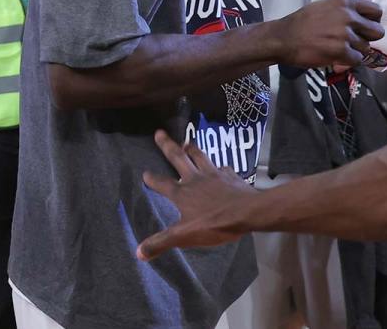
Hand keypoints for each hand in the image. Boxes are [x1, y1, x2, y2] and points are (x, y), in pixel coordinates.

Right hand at [137, 130, 256, 260]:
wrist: (248, 213)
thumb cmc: (215, 224)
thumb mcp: (184, 236)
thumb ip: (161, 242)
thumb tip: (138, 253)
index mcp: (182, 193)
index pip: (162, 183)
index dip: (152, 179)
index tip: (145, 173)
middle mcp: (194, 179)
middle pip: (178, 158)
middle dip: (167, 145)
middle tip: (159, 133)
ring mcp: (213, 175)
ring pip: (200, 157)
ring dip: (192, 148)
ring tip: (187, 141)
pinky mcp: (230, 176)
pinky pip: (223, 168)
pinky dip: (219, 167)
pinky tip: (221, 168)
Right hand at [275, 0, 384, 68]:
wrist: (282, 38)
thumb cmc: (299, 23)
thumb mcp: (322, 7)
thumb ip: (342, 11)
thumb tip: (359, 19)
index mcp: (344, 2)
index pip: (376, 11)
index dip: (373, 21)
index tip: (367, 26)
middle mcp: (348, 16)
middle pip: (377, 31)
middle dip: (368, 38)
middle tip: (356, 41)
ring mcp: (345, 34)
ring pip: (365, 47)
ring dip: (355, 51)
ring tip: (339, 49)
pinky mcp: (341, 51)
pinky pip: (357, 60)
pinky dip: (348, 61)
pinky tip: (337, 57)